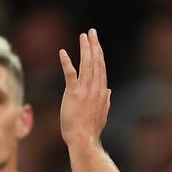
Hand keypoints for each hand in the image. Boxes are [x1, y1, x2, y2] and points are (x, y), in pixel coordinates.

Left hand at [59, 28, 110, 147]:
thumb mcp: (102, 114)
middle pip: (96, 62)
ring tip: (83, 36)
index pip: (101, 68)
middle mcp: (95, 88)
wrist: (83, 139)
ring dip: (85, 48)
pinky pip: (70, 74)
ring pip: (86, 64)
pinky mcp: (73, 93)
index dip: (99, 54)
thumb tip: (109, 92)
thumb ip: (106, 101)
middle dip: (94, 45)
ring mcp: (85, 90)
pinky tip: (62, 52)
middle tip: (91, 32)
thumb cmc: (90, 130)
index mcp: (101, 92)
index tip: (97, 43)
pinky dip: (66, 62)